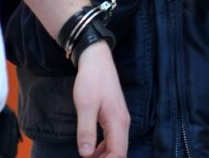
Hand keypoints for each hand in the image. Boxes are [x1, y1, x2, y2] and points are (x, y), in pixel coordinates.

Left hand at [73, 41, 129, 156]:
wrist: (96, 59)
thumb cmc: (91, 80)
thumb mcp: (85, 106)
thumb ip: (86, 131)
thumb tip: (86, 155)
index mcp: (118, 122)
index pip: (118, 153)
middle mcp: (123, 122)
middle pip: (120, 152)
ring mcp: (120, 117)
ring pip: (117, 145)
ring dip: (104, 156)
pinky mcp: (114, 114)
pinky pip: (113, 137)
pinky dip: (104, 148)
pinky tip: (91, 150)